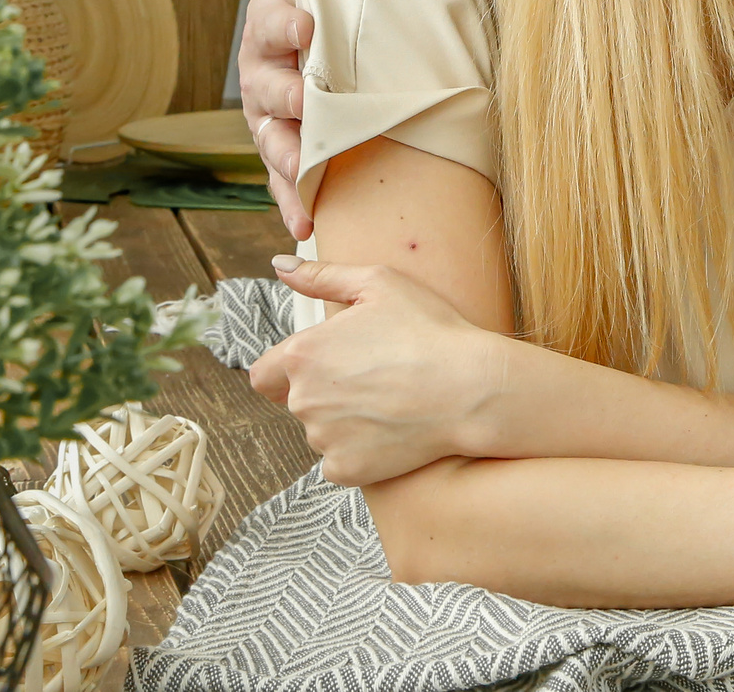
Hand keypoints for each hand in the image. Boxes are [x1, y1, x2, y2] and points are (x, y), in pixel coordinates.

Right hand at [237, 0, 313, 239]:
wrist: (328, 37)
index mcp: (268, 31)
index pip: (276, 28)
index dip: (290, 27)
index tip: (309, 25)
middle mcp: (264, 79)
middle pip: (272, 92)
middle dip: (292, 100)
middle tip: (312, 109)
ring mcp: (274, 121)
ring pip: (274, 142)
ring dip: (289, 161)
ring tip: (306, 177)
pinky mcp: (289, 154)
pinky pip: (286, 180)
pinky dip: (293, 201)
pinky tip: (304, 223)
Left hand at [250, 256, 515, 484]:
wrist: (470, 389)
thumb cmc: (428, 330)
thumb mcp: (378, 283)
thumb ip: (321, 276)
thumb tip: (280, 265)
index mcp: (303, 355)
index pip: (263, 374)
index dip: (286, 370)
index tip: (322, 365)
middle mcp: (303, 401)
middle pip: (296, 402)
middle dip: (324, 391)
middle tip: (372, 377)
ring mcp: (323, 439)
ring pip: (320, 431)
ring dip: (342, 420)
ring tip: (388, 401)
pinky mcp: (345, 469)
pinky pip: (339, 460)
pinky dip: (359, 449)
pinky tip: (391, 428)